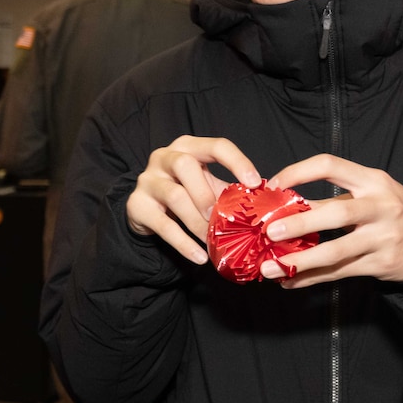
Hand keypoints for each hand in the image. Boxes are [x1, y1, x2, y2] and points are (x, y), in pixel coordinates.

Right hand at [126, 136, 263, 264]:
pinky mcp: (137, 205)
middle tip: (220, 216)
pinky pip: (163, 225)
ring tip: (211, 240)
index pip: (215, 146)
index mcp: (188, 147)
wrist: (146, 210)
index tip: (256, 182)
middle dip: (206, 192)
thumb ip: (229, 190)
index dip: (237, 162)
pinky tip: (199, 256)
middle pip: (185, 165)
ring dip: (197, 221)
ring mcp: (147, 180)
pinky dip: (184, 243)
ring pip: (174, 195)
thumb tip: (266, 201)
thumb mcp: (207, 185)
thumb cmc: (184, 192)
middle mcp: (164, 157)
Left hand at [261, 154, 402, 286]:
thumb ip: (333, 199)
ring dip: (300, 261)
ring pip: (336, 252)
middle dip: (300, 223)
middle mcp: (381, 207)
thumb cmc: (389, 212)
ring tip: (270, 268)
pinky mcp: (381, 264)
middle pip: (336, 214)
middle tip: (269, 232)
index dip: (298, 172)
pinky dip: (311, 278)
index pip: (330, 165)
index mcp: (373, 180)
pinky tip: (289, 280)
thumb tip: (284, 208)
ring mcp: (383, 238)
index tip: (273, 185)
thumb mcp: (370, 194)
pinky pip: (339, 273)